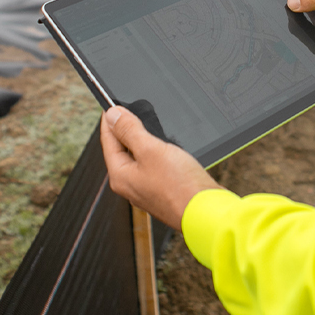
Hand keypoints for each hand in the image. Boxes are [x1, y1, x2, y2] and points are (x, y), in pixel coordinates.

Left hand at [100, 106, 222, 230]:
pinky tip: (167, 145)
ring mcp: (147, 187)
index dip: (110, 120)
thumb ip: (130, 130)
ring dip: (143, 139)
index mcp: (120, 176)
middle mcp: (130, 184)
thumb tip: (113, 115)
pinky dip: (156, 150)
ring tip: (149, 123)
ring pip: (139, 156)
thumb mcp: (151, 150)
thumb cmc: (179, 185)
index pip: (108, 141)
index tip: (112, 104)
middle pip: (122, 149)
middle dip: (126, 129)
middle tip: (131, 109)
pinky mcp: (164, 188)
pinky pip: (153, 164)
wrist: (205, 210)